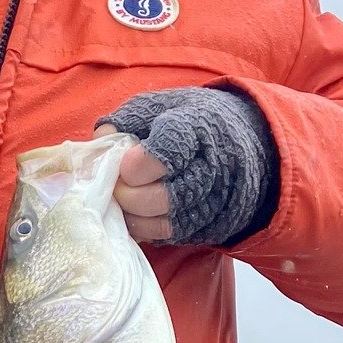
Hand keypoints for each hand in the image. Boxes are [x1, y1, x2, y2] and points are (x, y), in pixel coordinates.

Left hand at [99, 86, 278, 248]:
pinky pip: (170, 236)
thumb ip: (126, 121)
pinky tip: (137, 213)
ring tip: (123, 199)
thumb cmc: (189, 120)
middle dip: (128, 196)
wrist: (242, 140)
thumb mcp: (160, 106)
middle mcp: (211, 167)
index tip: (125, 165)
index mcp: (197, 127)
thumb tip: (99, 143)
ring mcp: (213, 200)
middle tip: (117, 186)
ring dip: (133, 216)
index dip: (137, 165)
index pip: (166, 152)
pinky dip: (145, 229)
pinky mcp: (210, 224)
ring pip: (164, 223)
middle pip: (162, 198)